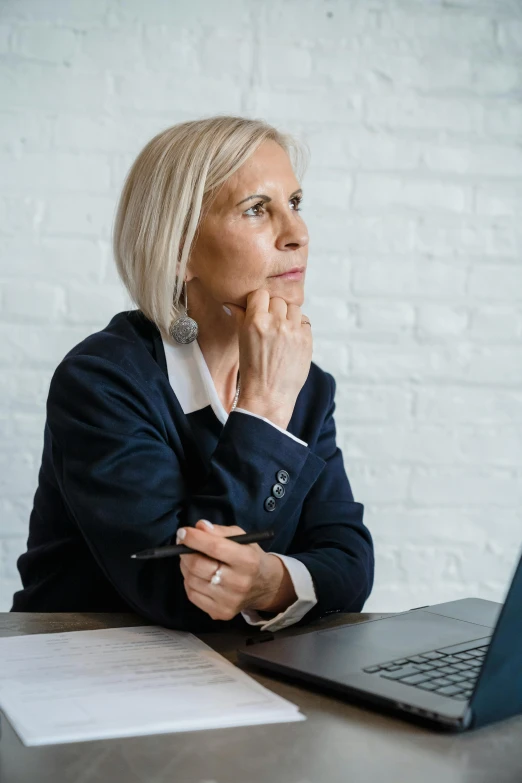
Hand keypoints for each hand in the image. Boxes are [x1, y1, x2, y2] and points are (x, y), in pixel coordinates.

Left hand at [177, 520, 296, 620]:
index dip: (195, 539)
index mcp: (248, 560)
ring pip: (192, 580)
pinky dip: (189, 581)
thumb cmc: (250, 557)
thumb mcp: (242, 537)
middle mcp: (239, 583)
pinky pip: (192, 595)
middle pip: (199, 566)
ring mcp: (229, 601)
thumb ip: (220, 531)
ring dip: (186, 566)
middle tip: (183, 544)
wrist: (265, 586)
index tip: (183, 532)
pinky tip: (197, 575)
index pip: (215, 547)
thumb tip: (199, 527)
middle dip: (185, 552)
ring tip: (192, 559)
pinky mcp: (220, 612)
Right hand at [223, 288, 311, 428]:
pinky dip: (299, 327)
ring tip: (282, 331)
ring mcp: (293, 331)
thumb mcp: (242, 341)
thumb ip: (240, 318)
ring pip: (294, 308)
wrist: (268, 395)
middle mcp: (276, 323)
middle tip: (270, 324)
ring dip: (288, 316)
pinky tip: (291, 340)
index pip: (260, 294)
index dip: (259, 301)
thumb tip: (231, 303)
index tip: (259, 310)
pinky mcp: (307, 340)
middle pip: (278, 300)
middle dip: (274, 309)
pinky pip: (305, 322)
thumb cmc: (252, 371)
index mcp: (256, 322)